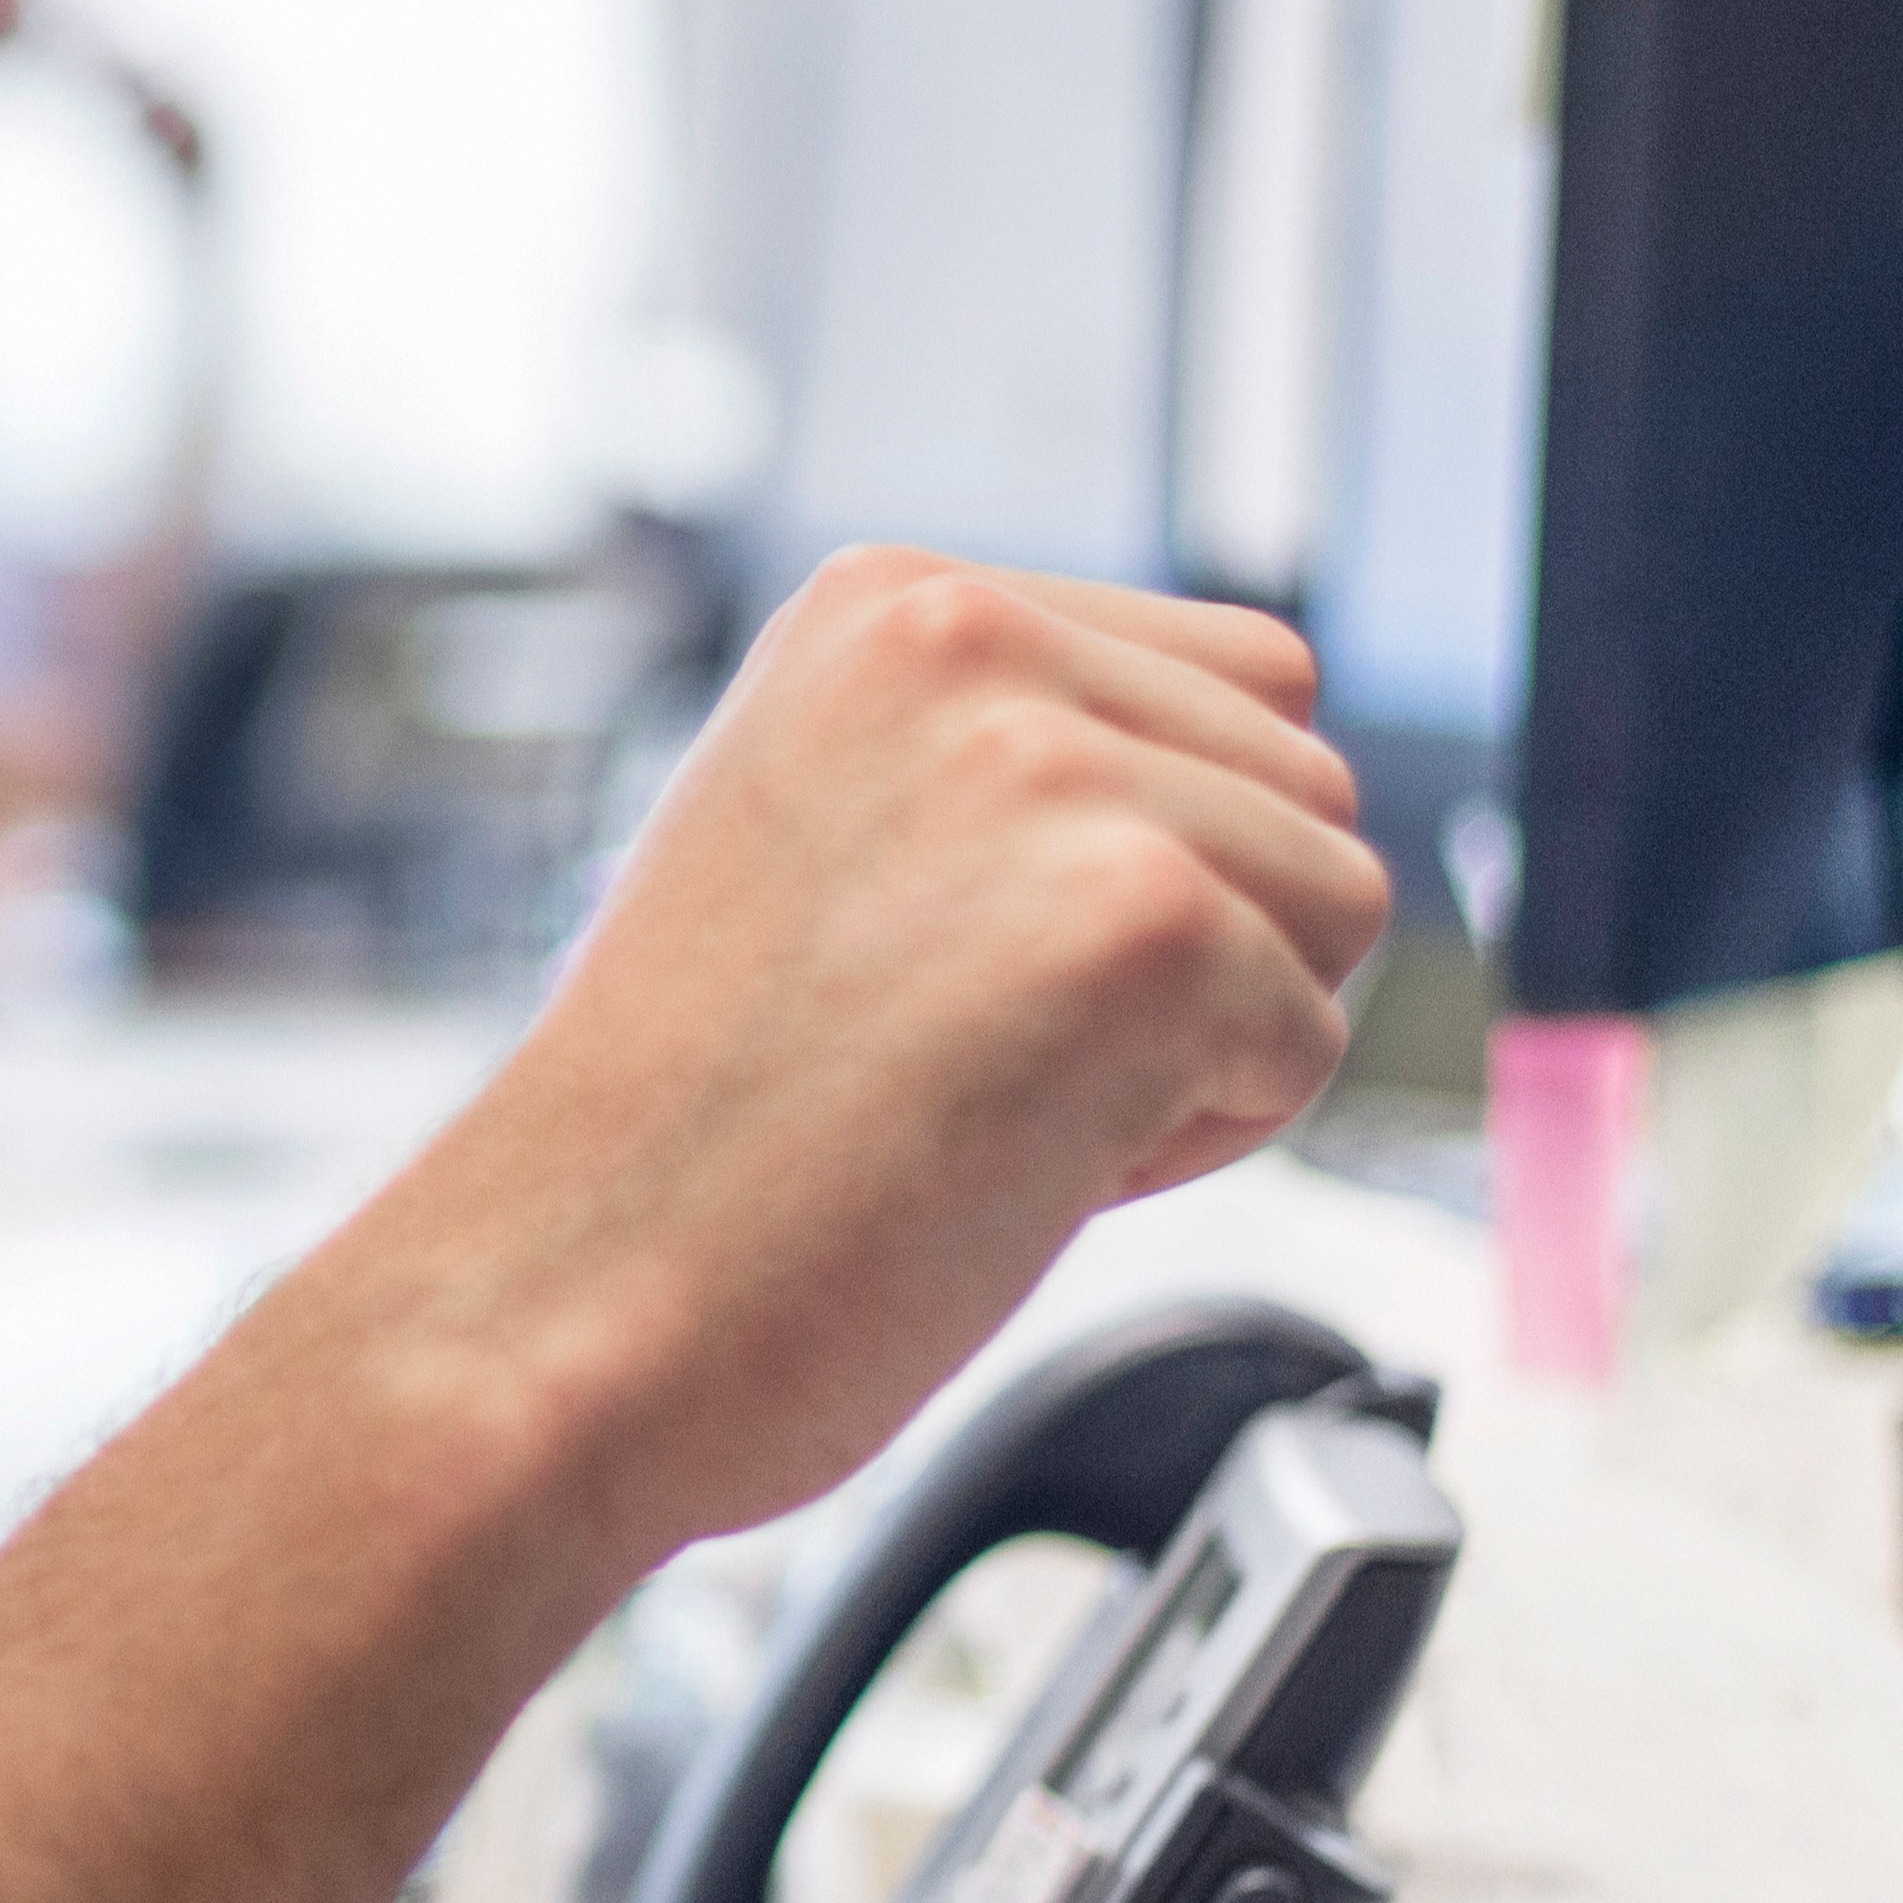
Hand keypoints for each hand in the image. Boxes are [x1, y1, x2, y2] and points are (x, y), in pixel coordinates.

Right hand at [341, 549, 1380, 1560]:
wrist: (567, 1299)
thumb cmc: (681, 1129)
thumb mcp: (823, 827)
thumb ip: (1004, 762)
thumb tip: (1241, 779)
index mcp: (895, 602)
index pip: (1233, 676)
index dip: (1156, 850)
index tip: (977, 952)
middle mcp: (975, 644)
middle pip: (1305, 783)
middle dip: (1200, 940)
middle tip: (975, 1041)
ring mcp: (1061, 773)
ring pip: (1334, 905)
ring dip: (1206, 1036)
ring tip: (993, 1089)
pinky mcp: (1144, 922)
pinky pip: (1308, 1045)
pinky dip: (1195, 1140)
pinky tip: (1010, 1152)